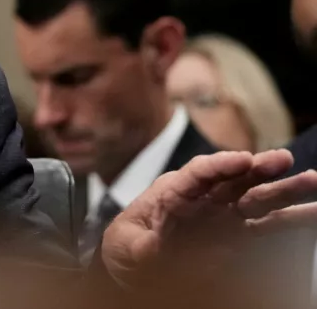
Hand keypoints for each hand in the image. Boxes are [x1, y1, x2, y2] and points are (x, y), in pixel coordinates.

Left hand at [101, 149, 316, 288]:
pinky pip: (267, 226)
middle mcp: (203, 199)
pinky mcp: (238, 236)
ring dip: (283, 190)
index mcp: (172, 192)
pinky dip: (291, 219)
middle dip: (257, 168)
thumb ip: (143, 243)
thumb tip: (154, 244)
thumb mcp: (126, 244)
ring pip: (256, 198)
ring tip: (312, 181)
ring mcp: (224, 217)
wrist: (134, 266)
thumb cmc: (127, 247)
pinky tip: (313, 212)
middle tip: (282, 159)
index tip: (241, 160)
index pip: (197, 173)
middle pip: (233, 178)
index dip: (219, 165)